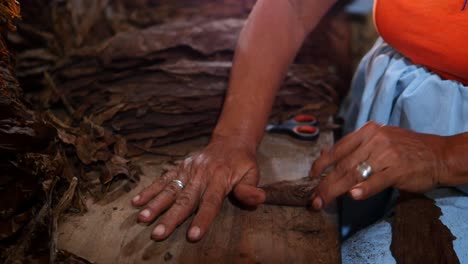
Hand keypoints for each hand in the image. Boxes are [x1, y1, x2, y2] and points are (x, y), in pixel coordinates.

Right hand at [131, 134, 265, 240]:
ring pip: (170, 189)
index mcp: (219, 178)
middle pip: (185, 199)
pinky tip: (136, 202)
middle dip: (170, 217)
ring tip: (142, 218)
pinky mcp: (179, 168)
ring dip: (155, 204)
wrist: (230, 141)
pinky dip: (149, 190)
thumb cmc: (242, 162)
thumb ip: (250, 188)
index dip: (202, 219)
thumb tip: (259, 198)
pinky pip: (163, 179)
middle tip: (158, 234)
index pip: (210, 202)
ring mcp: (188, 170)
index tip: (192, 236)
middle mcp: (201, 174)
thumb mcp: (252, 173)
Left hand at [309, 122, 447, 208]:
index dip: (321, 163)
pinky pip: (376, 180)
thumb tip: (327, 157)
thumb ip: (355, 148)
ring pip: (354, 173)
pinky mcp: (398, 169)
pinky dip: (363, 189)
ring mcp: (386, 154)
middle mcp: (374, 140)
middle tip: (314, 198)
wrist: (439, 154)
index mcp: (367, 131)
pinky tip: (352, 196)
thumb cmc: (406, 149)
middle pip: (343, 164)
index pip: (338, 148)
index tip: (311, 176)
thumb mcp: (379, 140)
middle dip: (325, 183)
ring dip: (336, 190)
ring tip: (323, 201)